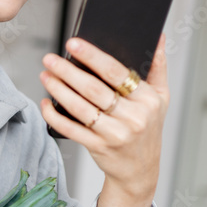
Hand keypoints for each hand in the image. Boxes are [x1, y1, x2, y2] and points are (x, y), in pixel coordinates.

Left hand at [39, 34, 168, 206]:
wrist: (140, 170)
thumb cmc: (148, 128)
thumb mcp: (161, 98)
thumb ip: (158, 66)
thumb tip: (157, 36)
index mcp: (147, 99)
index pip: (116, 72)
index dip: (92, 56)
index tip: (73, 44)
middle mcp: (133, 117)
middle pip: (93, 89)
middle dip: (68, 71)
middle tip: (50, 59)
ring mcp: (115, 134)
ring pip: (80, 107)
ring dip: (59, 90)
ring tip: (45, 76)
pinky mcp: (98, 147)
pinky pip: (71, 129)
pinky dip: (55, 116)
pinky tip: (46, 103)